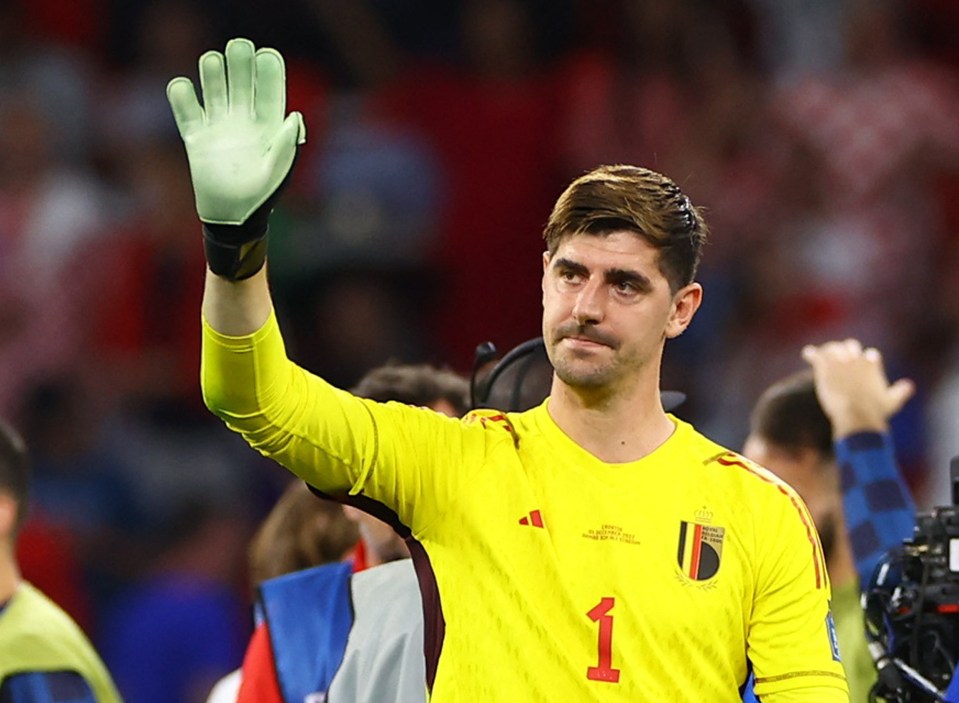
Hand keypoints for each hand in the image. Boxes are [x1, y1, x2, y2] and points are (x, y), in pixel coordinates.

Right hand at [166, 38, 305, 225]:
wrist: (232, 219)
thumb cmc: (261, 197)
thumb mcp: (278, 172)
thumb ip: (285, 145)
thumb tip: (294, 115)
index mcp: (268, 125)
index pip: (269, 91)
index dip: (269, 71)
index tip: (266, 56)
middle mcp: (243, 120)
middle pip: (240, 81)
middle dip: (240, 62)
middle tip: (238, 47)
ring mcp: (219, 127)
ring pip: (213, 87)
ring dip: (212, 71)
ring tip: (213, 63)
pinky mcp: (196, 137)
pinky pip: (185, 109)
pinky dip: (181, 95)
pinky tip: (184, 88)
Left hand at [801, 339, 914, 438]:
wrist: (855, 413)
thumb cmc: (874, 411)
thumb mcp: (891, 402)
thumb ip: (900, 392)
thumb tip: (909, 385)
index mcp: (872, 365)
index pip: (871, 355)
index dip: (869, 358)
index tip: (867, 360)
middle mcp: (856, 359)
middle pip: (851, 346)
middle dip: (848, 349)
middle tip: (843, 354)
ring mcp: (839, 362)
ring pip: (832, 348)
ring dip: (828, 350)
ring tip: (821, 352)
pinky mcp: (825, 368)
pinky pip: (816, 355)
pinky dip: (811, 353)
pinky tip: (807, 353)